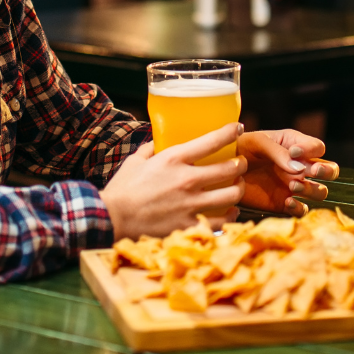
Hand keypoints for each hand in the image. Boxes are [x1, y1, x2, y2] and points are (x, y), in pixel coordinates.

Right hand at [102, 123, 246, 238]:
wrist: (113, 218)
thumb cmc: (122, 188)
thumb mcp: (135, 161)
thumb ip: (150, 149)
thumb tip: (156, 142)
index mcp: (174, 159)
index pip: (212, 140)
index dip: (231, 131)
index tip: (239, 128)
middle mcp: (187, 179)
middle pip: (230, 169)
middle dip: (241, 164)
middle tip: (241, 163)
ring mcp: (190, 204)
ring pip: (232, 195)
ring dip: (239, 189)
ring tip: (238, 187)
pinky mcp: (189, 225)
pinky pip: (221, 222)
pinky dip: (229, 217)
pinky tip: (230, 213)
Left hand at [235, 129, 339, 214]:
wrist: (220, 172)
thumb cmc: (238, 149)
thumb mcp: (257, 143)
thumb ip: (278, 152)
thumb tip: (299, 169)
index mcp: (295, 145)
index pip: (317, 147)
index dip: (311, 151)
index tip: (294, 153)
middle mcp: (299, 166)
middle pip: (329, 170)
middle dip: (325, 171)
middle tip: (308, 172)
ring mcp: (294, 186)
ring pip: (320, 191)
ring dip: (311, 189)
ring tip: (293, 186)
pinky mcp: (284, 203)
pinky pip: (302, 209)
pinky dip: (299, 207)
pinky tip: (287, 201)